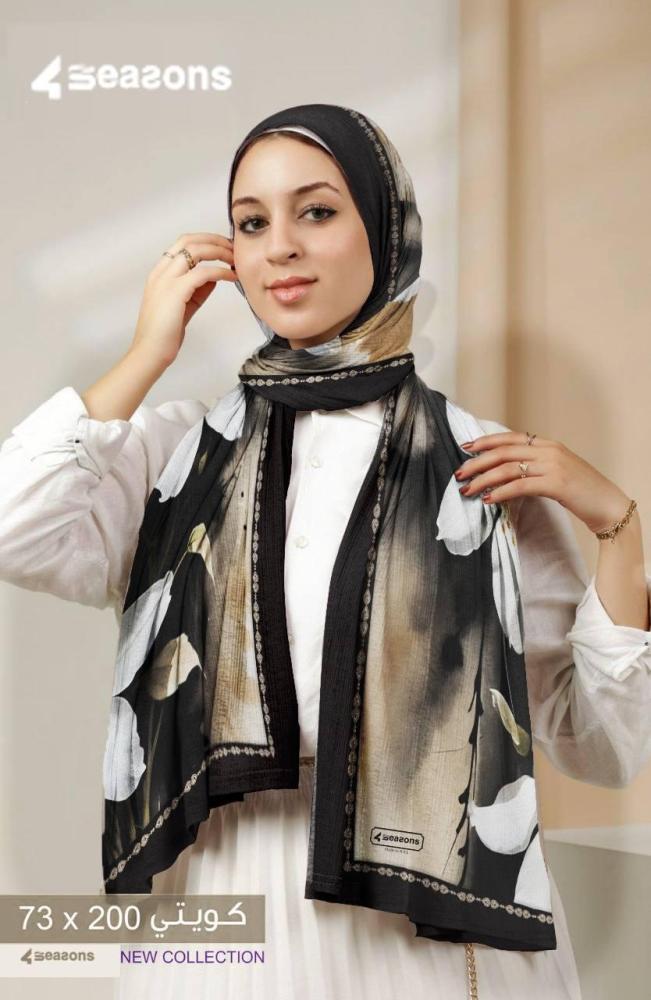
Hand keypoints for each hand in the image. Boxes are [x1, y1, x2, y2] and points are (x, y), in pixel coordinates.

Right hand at [129, 232, 238, 368]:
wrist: (149, 353)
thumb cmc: (164, 335)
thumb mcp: (183, 306)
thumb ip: (197, 290)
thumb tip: (214, 277)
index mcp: (159, 273)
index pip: (182, 244)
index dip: (206, 241)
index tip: (224, 247)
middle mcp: (161, 272)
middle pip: (189, 240)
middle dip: (214, 240)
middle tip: (233, 248)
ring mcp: (166, 280)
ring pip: (196, 250)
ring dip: (220, 251)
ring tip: (236, 260)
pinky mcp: (175, 292)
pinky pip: (203, 273)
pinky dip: (221, 271)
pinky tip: (232, 276)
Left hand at [454, 431, 631, 534]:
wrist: (608, 505)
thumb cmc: (580, 492)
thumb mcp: (555, 472)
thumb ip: (533, 467)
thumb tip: (503, 474)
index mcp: (547, 444)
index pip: (510, 437)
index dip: (485, 441)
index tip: (465, 447)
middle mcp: (549, 450)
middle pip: (504, 451)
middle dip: (477, 462)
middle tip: (459, 474)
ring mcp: (553, 465)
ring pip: (508, 468)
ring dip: (483, 479)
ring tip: (467, 490)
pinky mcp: (556, 483)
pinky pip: (520, 485)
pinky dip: (500, 492)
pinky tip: (487, 499)